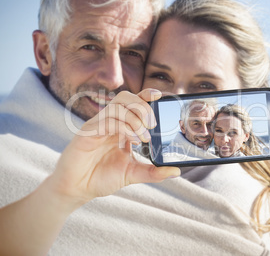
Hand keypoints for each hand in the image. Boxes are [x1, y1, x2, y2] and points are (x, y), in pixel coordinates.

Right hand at [49, 89, 180, 204]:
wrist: (78, 189)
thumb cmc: (101, 178)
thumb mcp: (133, 174)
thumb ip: (154, 172)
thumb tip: (176, 171)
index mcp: (121, 127)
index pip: (134, 102)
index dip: (146, 95)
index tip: (160, 96)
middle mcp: (110, 122)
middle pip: (126, 98)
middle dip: (143, 106)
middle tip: (153, 125)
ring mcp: (98, 126)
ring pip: (117, 106)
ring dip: (135, 118)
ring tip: (144, 137)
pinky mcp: (87, 133)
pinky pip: (107, 120)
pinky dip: (124, 127)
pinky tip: (132, 141)